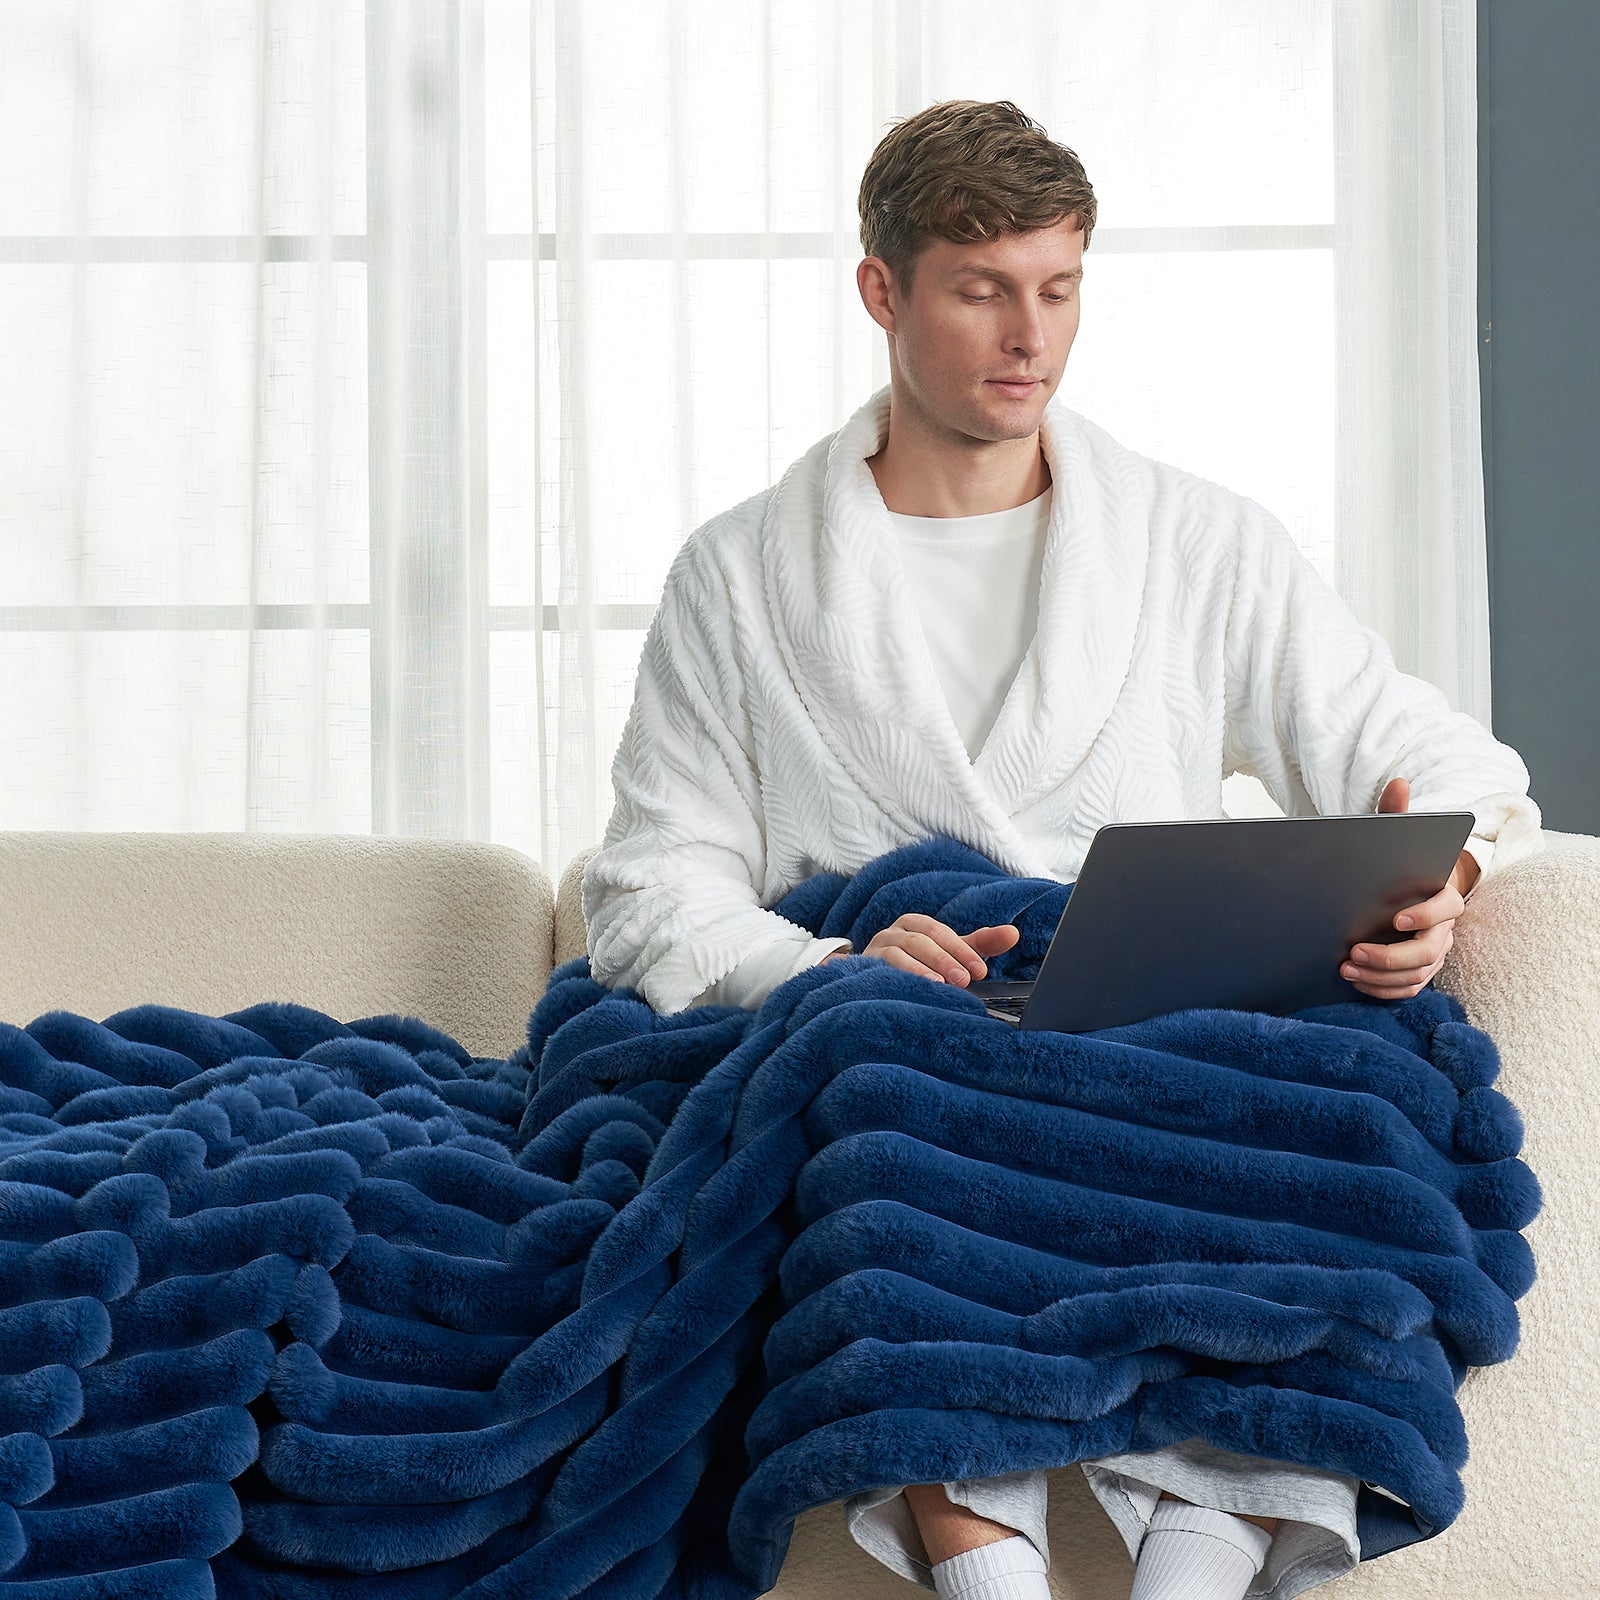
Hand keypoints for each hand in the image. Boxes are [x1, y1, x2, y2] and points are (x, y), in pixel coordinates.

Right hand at [823, 913, 1019, 985]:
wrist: (872, 978)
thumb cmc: (918, 963)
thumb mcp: (949, 953)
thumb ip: (979, 944)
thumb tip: (1013, 933)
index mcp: (915, 924)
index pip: (940, 931)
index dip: (961, 949)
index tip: (980, 970)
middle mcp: (893, 932)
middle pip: (920, 940)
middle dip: (945, 960)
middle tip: (965, 980)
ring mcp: (875, 950)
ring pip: (898, 953)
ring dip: (921, 969)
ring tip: (939, 984)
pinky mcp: (864, 968)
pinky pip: (878, 970)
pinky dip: (896, 978)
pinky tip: (910, 989)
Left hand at [1340, 777, 1469, 999]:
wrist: (1404, 890)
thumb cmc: (1398, 863)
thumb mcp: (1396, 837)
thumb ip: (1396, 814)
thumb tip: (1398, 781)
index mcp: (1444, 894)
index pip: (1446, 908)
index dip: (1425, 915)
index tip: (1397, 917)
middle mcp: (1444, 928)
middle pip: (1430, 951)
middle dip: (1392, 955)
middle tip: (1354, 951)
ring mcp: (1433, 952)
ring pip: (1417, 975)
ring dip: (1382, 976)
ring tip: (1346, 968)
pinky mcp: (1419, 971)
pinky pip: (1408, 989)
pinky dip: (1383, 990)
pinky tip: (1356, 982)